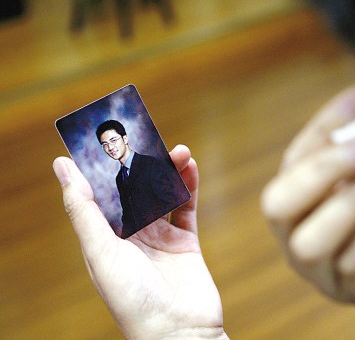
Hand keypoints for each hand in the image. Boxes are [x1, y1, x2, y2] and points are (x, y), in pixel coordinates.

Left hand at [53, 145, 227, 339]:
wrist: (179, 332)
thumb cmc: (132, 299)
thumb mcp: (100, 251)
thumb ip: (84, 209)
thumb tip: (62, 167)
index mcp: (104, 238)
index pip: (99, 194)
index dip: (101, 166)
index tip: (105, 136)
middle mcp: (130, 236)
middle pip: (134, 190)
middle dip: (139, 163)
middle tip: (147, 137)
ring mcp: (159, 238)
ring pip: (161, 194)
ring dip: (167, 170)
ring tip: (176, 150)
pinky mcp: (185, 241)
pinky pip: (186, 206)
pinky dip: (188, 185)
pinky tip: (189, 166)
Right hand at [261, 83, 354, 327]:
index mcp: (297, 197)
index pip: (294, 160)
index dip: (326, 128)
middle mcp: (294, 235)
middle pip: (278, 205)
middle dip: (326, 168)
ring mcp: (318, 269)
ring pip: (311, 241)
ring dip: (352, 200)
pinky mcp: (352, 290)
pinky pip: (354, 260)